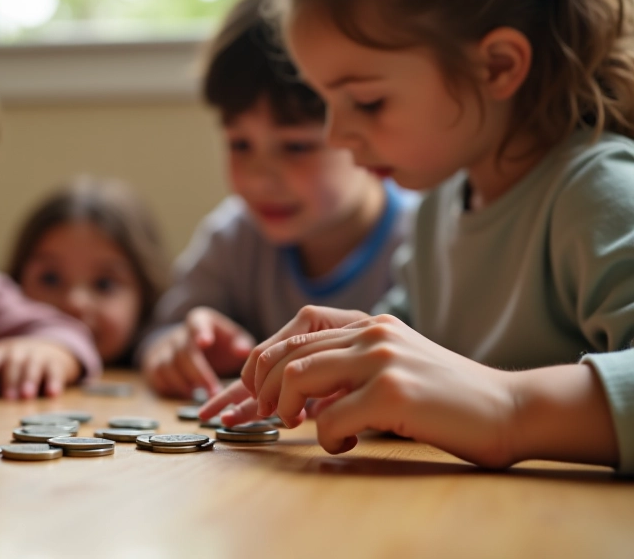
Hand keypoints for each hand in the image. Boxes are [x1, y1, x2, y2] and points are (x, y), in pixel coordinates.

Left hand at [0, 337, 80, 399]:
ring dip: (29, 380)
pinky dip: (54, 383)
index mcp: (1, 351)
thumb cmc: (20, 365)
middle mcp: (19, 350)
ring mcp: (38, 354)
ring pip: (32, 366)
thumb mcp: (3, 366)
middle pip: (12, 363)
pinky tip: (52, 394)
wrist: (52, 349)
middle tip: (8, 398)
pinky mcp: (56, 363)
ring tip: (26, 396)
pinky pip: (54, 372)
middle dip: (9, 380)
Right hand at [141, 307, 254, 397]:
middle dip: (199, 374)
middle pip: (184, 352)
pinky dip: (170, 387)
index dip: (200, 332)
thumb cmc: (217, 343)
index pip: (196, 323)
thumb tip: (243, 351)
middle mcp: (178, 334)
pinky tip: (186, 394)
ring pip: (167, 366)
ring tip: (201, 397)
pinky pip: (157, 375)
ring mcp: (163, 348)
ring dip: (184, 383)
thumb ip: (241, 344)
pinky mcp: (154, 363)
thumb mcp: (233, 339)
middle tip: (214, 392)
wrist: (190, 344)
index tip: (205, 342)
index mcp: (199, 321)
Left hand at [251, 313, 521, 466]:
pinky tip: (345, 443)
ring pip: (298, 376)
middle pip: (287, 353)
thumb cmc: (447, 396)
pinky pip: (329, 418)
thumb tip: (296, 385)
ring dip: (287, 408)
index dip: (264, 357)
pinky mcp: (392, 393)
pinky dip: (327, 438)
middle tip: (269, 414)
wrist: (509, 408)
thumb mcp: (394, 362)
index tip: (257, 388)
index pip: (296, 326)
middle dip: (263, 388)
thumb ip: (351, 362)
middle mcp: (372, 333)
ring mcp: (381, 360)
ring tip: (300, 425)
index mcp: (370, 323)